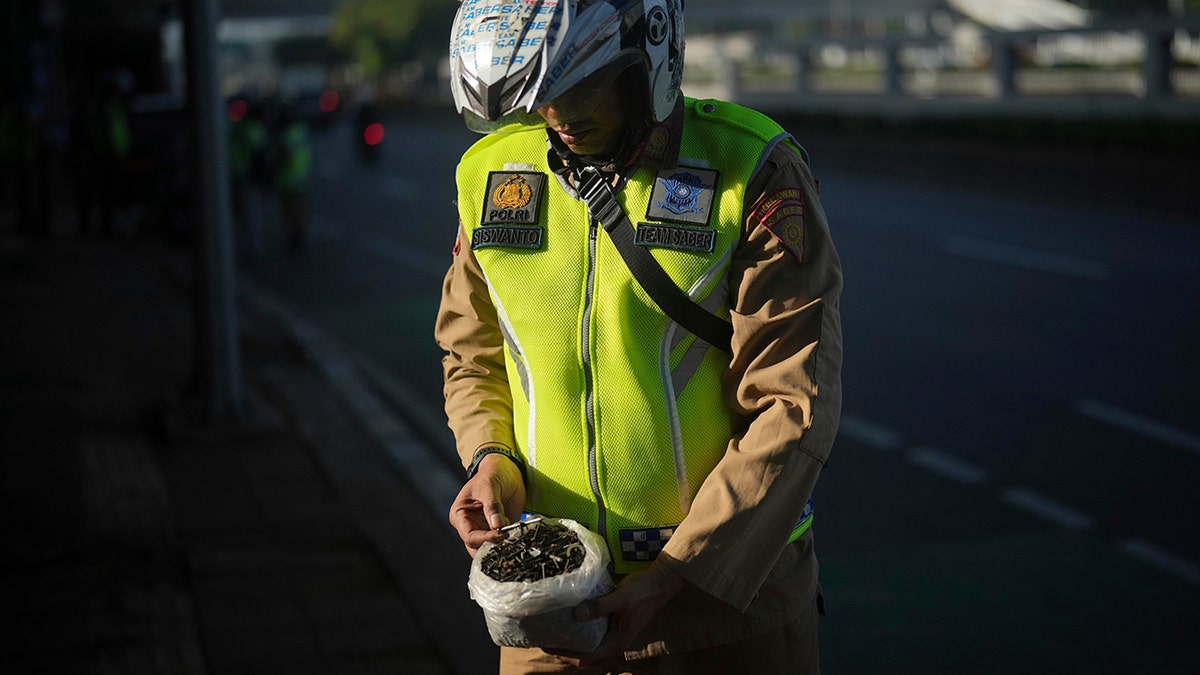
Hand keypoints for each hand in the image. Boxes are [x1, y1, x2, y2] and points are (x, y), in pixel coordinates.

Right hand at [448, 453, 526, 556]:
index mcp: (460, 515)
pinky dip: (511, 541)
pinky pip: (504, 542)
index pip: (469, 536)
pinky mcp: (499, 530)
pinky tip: (517, 534)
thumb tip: (497, 526)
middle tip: (507, 540)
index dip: (484, 539)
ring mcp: (485, 529)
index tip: (501, 534)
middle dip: (492, 547)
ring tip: (513, 536)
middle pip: (477, 547)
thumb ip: (492, 506)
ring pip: (490, 548)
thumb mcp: (489, 486)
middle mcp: (470, 525)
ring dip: (502, 546)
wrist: (507, 469)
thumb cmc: (491, 474)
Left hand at [547, 560, 687, 667]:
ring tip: (553, 626)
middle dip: (564, 648)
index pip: (584, 658)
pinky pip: (594, 630)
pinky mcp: (615, 623)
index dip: (564, 654)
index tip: (547, 644)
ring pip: (589, 642)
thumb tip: (576, 614)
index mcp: (615, 643)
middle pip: (584, 653)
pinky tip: (571, 616)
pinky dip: (581, 627)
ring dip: (572, 638)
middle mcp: (614, 642)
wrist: (661, 582)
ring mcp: (615, 633)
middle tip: (545, 635)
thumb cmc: (643, 592)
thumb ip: (599, 607)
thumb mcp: (620, 598)